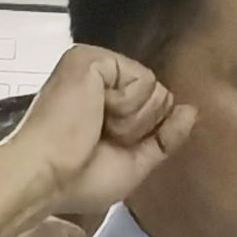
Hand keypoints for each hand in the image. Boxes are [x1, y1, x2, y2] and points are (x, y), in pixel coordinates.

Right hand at [0, 50, 191, 224]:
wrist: (46, 175)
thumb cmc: (79, 178)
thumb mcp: (135, 164)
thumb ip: (165, 137)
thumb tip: (191, 110)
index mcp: (107, 105)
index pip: (158, 109)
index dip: (144, 136)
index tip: (108, 149)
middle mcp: (101, 82)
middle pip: (162, 97)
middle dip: (139, 128)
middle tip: (100, 138)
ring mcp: (95, 67)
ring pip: (156, 89)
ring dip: (132, 120)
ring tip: (94, 126)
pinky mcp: (90, 58)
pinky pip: (143, 79)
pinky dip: (126, 104)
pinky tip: (94, 112)